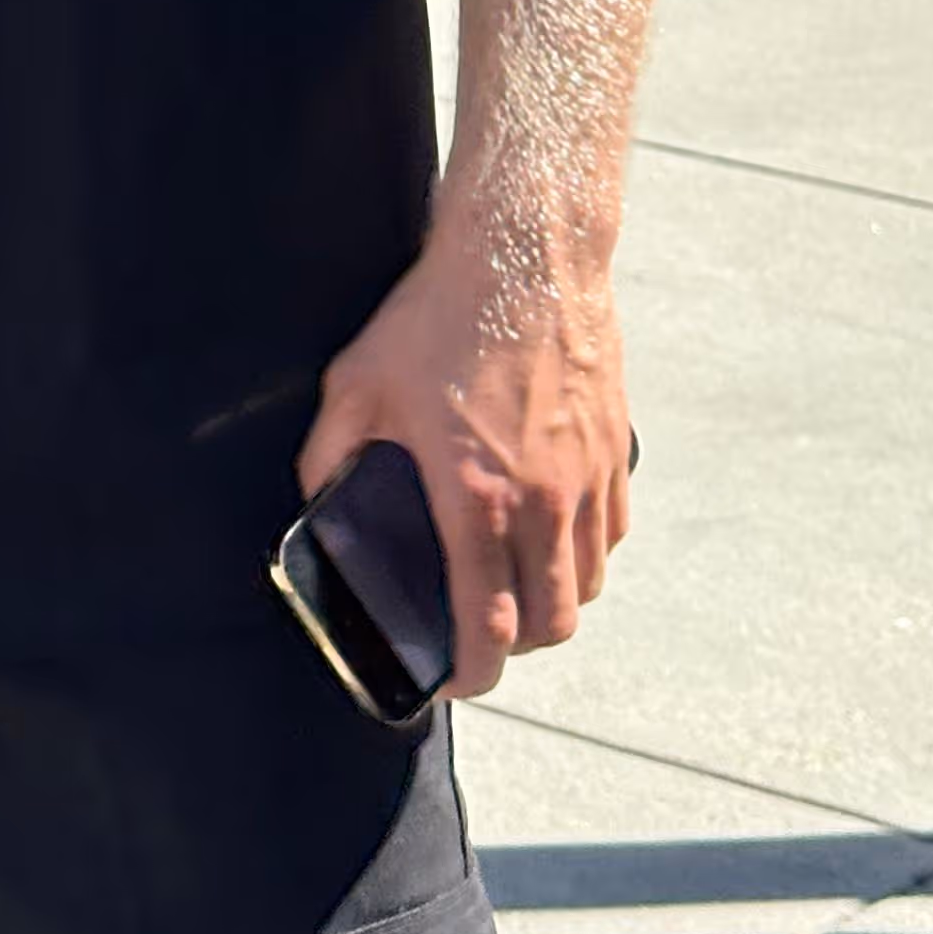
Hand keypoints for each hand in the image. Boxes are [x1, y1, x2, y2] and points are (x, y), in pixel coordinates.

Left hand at [298, 228, 632, 698]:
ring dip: (553, 601)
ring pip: (587, 585)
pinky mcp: (615, 452)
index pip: (486, 626)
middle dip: (515, 646)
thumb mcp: (356, 383)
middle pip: (550, 623)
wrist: (523, 253)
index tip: (453, 681)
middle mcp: (542, 501)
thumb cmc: (434, 316)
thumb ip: (330, 456)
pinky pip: (610, 533)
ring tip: (514, 585)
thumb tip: (316, 505)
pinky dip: (584, 552)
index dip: (471, 674)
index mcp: (474, 496)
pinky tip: (550, 530)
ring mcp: (587, 479)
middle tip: (479, 631)